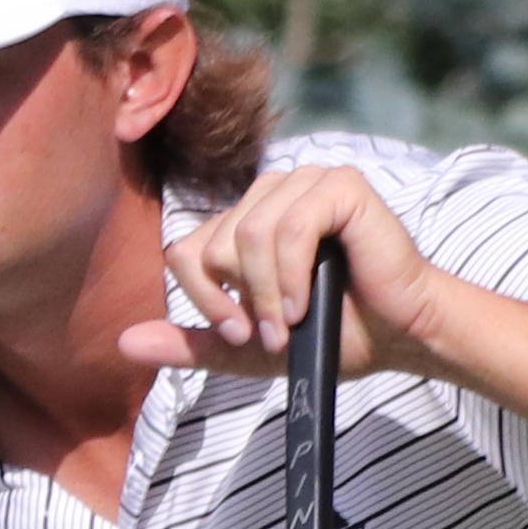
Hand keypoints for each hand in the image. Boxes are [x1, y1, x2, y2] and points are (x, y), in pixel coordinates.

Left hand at [119, 160, 459, 385]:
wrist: (402, 335)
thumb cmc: (337, 334)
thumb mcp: (250, 346)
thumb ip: (193, 343)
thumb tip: (125, 343)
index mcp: (247, 220)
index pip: (185, 248)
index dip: (205, 298)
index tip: (240, 332)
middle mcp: (273, 193)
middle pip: (212, 242)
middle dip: (240, 300)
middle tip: (273, 333)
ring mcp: (308, 182)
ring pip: (247, 235)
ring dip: (267, 293)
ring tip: (293, 320)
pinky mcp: (342, 185)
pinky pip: (288, 226)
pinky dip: (292, 275)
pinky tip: (308, 302)